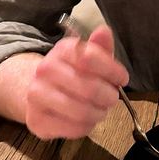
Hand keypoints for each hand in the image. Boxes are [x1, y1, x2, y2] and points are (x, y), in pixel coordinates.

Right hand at [25, 25, 128, 139]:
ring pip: (82, 111)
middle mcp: (46, 70)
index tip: (122, 79)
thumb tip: (104, 31)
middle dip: (109, 96)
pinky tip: (85, 119)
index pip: (91, 58)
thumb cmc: (71, 72)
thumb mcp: (87, 55)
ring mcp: (37, 95)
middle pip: (89, 88)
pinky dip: (86, 126)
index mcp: (62, 50)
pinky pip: (72, 128)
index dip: (114, 71)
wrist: (36, 89)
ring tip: (100, 109)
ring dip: (99, 113)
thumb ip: (100, 46)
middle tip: (112, 98)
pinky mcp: (36, 120)